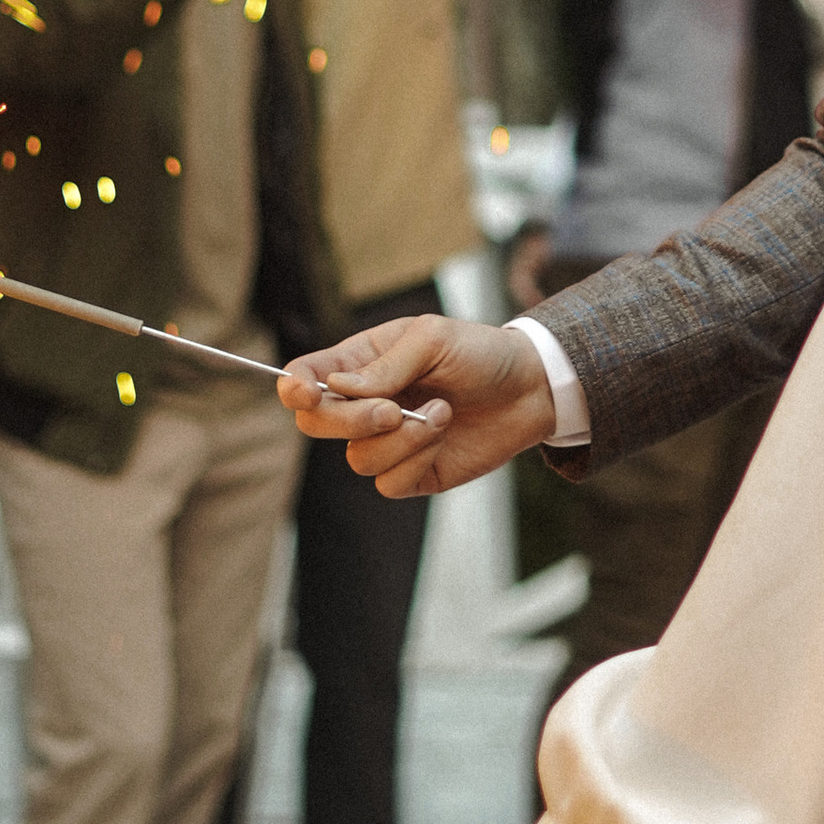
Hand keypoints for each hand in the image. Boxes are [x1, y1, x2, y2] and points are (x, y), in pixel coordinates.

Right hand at [279, 311, 553, 496]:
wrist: (529, 388)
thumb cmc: (479, 353)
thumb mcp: (433, 340)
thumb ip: (384, 366)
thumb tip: (337, 389)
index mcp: (360, 363)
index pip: (304, 378)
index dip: (294, 389)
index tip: (306, 393)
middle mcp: (365, 404)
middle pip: (317, 425)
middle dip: (350, 421)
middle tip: (393, 410)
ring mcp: (386, 442)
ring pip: (358, 459)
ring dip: (401, 439)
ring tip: (442, 412)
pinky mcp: (412, 473)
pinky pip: (388, 483)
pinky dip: (416, 460)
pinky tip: (443, 436)